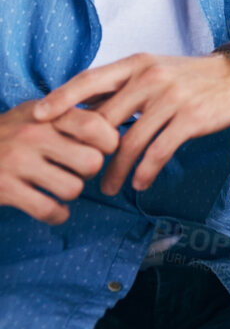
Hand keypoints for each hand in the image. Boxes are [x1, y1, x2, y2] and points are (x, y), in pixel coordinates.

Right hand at [0, 100, 119, 223]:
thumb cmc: (11, 132)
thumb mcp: (39, 114)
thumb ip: (72, 117)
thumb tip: (119, 129)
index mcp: (47, 114)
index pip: (96, 125)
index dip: (109, 141)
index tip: (103, 148)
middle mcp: (34, 136)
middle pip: (91, 161)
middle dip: (91, 170)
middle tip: (80, 169)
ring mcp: (17, 163)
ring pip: (73, 188)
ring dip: (72, 192)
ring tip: (61, 186)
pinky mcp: (5, 190)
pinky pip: (48, 210)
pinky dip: (57, 215)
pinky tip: (53, 209)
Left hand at [33, 53, 229, 194]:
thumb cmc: (189, 77)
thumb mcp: (153, 70)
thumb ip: (121, 89)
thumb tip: (79, 111)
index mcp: (137, 64)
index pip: (90, 79)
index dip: (61, 98)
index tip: (38, 117)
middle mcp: (151, 78)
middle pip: (105, 120)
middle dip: (88, 151)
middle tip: (78, 172)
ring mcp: (172, 98)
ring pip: (130, 143)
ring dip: (116, 172)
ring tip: (108, 188)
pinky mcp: (191, 118)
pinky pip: (158, 152)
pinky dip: (145, 173)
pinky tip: (141, 183)